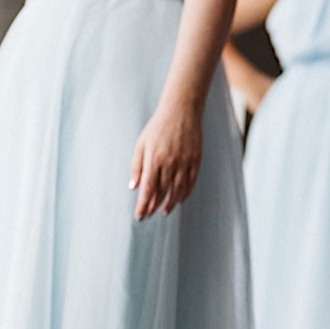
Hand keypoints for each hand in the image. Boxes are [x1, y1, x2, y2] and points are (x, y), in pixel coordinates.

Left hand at [128, 103, 202, 219]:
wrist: (181, 111)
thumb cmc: (157, 128)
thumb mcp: (141, 145)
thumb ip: (136, 167)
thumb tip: (133, 187)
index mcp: (154, 160)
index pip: (148, 190)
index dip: (143, 206)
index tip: (139, 216)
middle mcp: (170, 163)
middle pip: (162, 192)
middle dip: (154, 207)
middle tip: (149, 215)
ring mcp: (184, 162)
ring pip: (178, 190)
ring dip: (171, 203)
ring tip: (165, 211)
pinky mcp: (196, 160)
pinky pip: (191, 181)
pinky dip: (185, 193)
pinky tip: (180, 199)